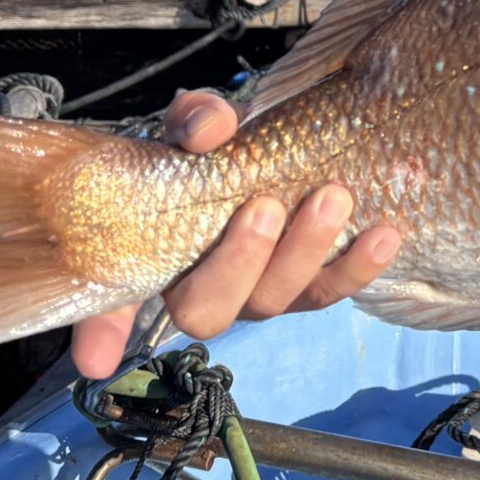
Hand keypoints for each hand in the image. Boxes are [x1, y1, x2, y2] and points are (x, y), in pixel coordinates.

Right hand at [66, 89, 402, 378]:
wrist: (266, 157)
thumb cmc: (211, 151)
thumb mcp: (190, 126)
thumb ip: (193, 121)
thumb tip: (211, 129)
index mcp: (149, 260)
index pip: (108, 306)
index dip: (99, 334)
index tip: (95, 358)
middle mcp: (200, 289)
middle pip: (209, 310)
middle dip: (240, 262)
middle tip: (266, 206)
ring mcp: (256, 293)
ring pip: (277, 300)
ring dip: (307, 254)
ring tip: (333, 198)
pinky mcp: (307, 288)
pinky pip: (332, 290)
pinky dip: (359, 264)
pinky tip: (384, 232)